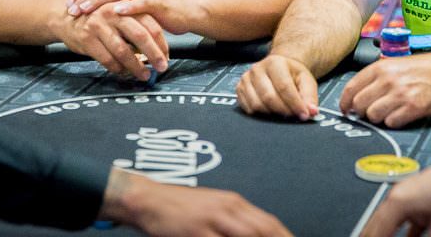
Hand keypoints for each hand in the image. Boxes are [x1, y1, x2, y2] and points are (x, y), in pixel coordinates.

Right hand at [55, 3, 168, 80]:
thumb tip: (157, 48)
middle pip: (140, 36)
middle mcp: (113, 12)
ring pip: (123, 51)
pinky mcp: (87, 38)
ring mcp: (99, 25)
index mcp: (125, 5)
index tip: (167, 56)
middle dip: (154, 54)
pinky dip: (118, 69)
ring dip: (136, 66)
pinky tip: (123, 72)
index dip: (161, 42)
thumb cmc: (98, 19)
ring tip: (144, 75)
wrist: (65, 17)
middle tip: (162, 67)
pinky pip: (107, 59)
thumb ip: (136, 25)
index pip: (150, 24)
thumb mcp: (119, 15)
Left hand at [68, 0, 200, 33]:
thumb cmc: (157, 10)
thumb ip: (116, 2)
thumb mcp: (133, 3)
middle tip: (72, 9)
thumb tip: (91, 9)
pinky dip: (129, 6)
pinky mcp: (159, 1)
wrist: (186, 11)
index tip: (68, 4)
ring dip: (102, 0)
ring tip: (87, 9)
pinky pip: (142, 2)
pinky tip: (117, 12)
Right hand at [102, 169, 292, 236]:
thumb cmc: (178, 207)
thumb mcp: (211, 208)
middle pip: (262, 230)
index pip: (267, 222)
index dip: (284, 236)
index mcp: (232, 202)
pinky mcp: (196, 231)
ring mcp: (211, 220)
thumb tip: (255, 232)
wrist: (147, 199)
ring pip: (247, 236)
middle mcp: (226, 208)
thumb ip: (233, 220)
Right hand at [236, 55, 319, 120]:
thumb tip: (311, 111)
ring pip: (257, 105)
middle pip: (269, 97)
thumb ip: (310, 96)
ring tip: (282, 112)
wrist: (277, 68)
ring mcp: (246, 79)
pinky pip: (248, 108)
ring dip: (272, 113)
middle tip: (293, 116)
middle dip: (284, 111)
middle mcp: (257, 68)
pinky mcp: (239, 89)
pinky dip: (260, 114)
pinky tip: (270, 110)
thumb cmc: (292, 75)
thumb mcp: (306, 81)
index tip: (304, 115)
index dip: (295, 104)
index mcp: (275, 62)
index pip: (284, 87)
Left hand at [340, 53, 430, 127]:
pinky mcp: (414, 107)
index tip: (345, 109)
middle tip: (367, 112)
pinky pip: (391, 122)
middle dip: (361, 112)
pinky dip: (393, 122)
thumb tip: (354, 97)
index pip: (351, 88)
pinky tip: (400, 115)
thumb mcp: (393, 65)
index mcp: (380, 68)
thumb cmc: (420, 69)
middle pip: (359, 104)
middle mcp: (388, 80)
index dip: (344, 102)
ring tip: (386, 112)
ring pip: (373, 115)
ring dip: (377, 118)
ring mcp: (401, 94)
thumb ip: (374, 78)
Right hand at [359, 148, 430, 236]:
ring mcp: (407, 195)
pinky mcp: (418, 198)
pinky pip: (401, 220)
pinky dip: (397, 232)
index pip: (375, 232)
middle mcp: (398, 195)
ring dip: (383, 234)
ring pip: (387, 222)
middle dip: (371, 235)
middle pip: (376, 225)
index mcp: (398, 201)